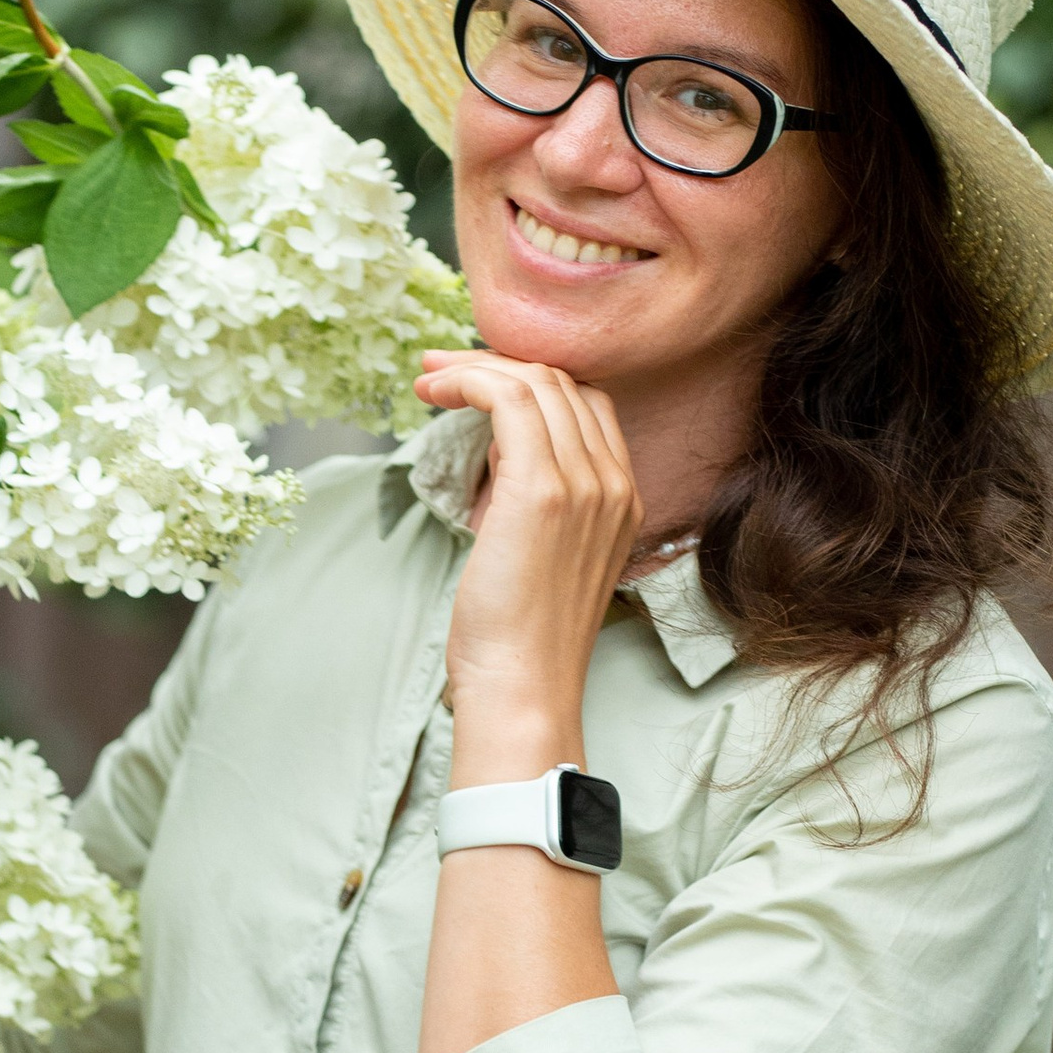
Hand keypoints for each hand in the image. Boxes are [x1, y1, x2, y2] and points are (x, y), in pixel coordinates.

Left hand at [415, 351, 639, 778]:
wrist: (523, 689)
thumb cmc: (518, 637)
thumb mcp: (540, 554)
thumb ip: (533, 500)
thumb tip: (495, 455)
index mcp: (623, 499)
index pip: (586, 405)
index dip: (529, 382)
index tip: (474, 384)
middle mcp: (615, 483)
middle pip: (562, 383)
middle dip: (495, 363)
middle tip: (438, 371)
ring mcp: (586, 484)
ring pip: (537, 382)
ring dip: (474, 367)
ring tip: (428, 379)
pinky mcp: (542, 490)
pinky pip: (509, 399)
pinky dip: (468, 380)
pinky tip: (436, 392)